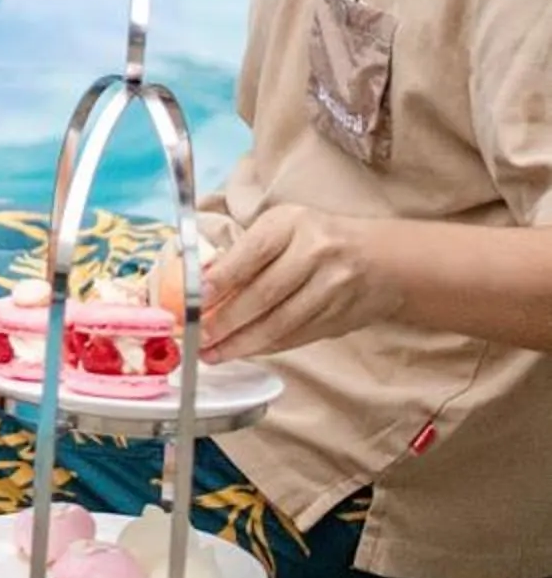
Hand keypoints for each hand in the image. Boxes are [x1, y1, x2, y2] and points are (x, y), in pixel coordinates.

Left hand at [202, 203, 401, 360]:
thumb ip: (246, 252)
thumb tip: (199, 283)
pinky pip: (295, 337)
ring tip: (213, 353)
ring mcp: (332, 289)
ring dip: (242, 343)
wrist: (385, 259)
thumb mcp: (283, 227)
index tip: (193, 298)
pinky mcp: (339, 318)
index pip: (252, 253)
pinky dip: (266, 348)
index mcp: (294, 224)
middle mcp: (316, 254)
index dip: (221, 278)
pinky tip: (243, 351)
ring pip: (280, 324)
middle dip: (226, 321)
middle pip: (264, 294)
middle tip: (196, 336)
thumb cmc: (319, 238)